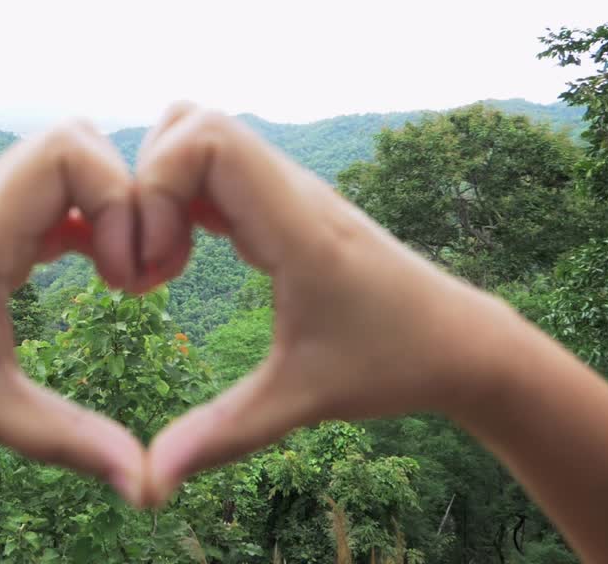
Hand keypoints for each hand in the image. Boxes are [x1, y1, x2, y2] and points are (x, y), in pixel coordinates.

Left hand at [0, 120, 149, 504]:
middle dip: (124, 198)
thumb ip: (69, 440)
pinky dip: (87, 219)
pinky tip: (96, 273)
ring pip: (65, 160)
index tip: (123, 275)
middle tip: (132, 273)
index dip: (116, 196)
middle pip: (78, 140)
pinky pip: (50, 192)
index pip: (68, 148)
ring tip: (120, 277)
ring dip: (107, 208)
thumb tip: (145, 485)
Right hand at [132, 104, 505, 503]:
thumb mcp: (303, 401)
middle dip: (147, 184)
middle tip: (152, 263)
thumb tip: (149, 485)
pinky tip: (184, 260)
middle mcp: (291, 190)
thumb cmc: (392, 362)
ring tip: (165, 263)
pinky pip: (216, 170)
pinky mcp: (284, 205)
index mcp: (296, 223)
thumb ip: (223, 435)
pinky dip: (183, 200)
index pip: (206, 138)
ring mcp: (288, 191)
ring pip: (201, 136)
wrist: (461, 340)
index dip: (157, 184)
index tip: (158, 265)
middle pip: (191, 122)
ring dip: (164, 189)